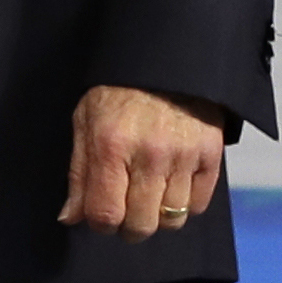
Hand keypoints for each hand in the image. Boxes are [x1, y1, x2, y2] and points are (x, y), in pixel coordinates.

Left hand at [58, 84, 226, 239]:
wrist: (167, 56)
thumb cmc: (119, 89)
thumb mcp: (86, 120)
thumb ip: (79, 172)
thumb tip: (70, 217)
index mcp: (111, 145)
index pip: (105, 215)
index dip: (101, 223)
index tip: (103, 214)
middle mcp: (149, 154)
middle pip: (141, 225)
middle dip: (129, 226)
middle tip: (127, 208)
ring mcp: (184, 155)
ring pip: (171, 220)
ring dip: (158, 215)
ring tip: (150, 193)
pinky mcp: (211, 153)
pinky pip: (198, 205)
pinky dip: (185, 203)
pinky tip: (173, 184)